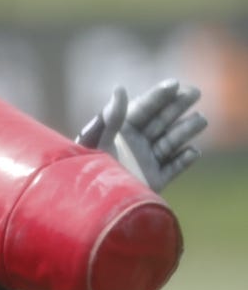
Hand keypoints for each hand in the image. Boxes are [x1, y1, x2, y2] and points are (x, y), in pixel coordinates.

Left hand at [76, 79, 207, 191]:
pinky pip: (172, 169)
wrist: (91, 205)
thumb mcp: (100, 140)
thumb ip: (113, 117)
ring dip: (185, 130)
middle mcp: (135, 144)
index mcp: (120, 131)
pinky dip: (183, 161)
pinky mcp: (153, 181)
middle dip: (177, 106)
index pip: (143, 109)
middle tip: (195, 92)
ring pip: (170, 142)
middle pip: (160, 121)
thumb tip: (120, 88)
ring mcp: (146, 162)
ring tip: (200, 120)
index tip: (174, 84)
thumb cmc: (88, 169)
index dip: (158, 96)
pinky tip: (192, 151)